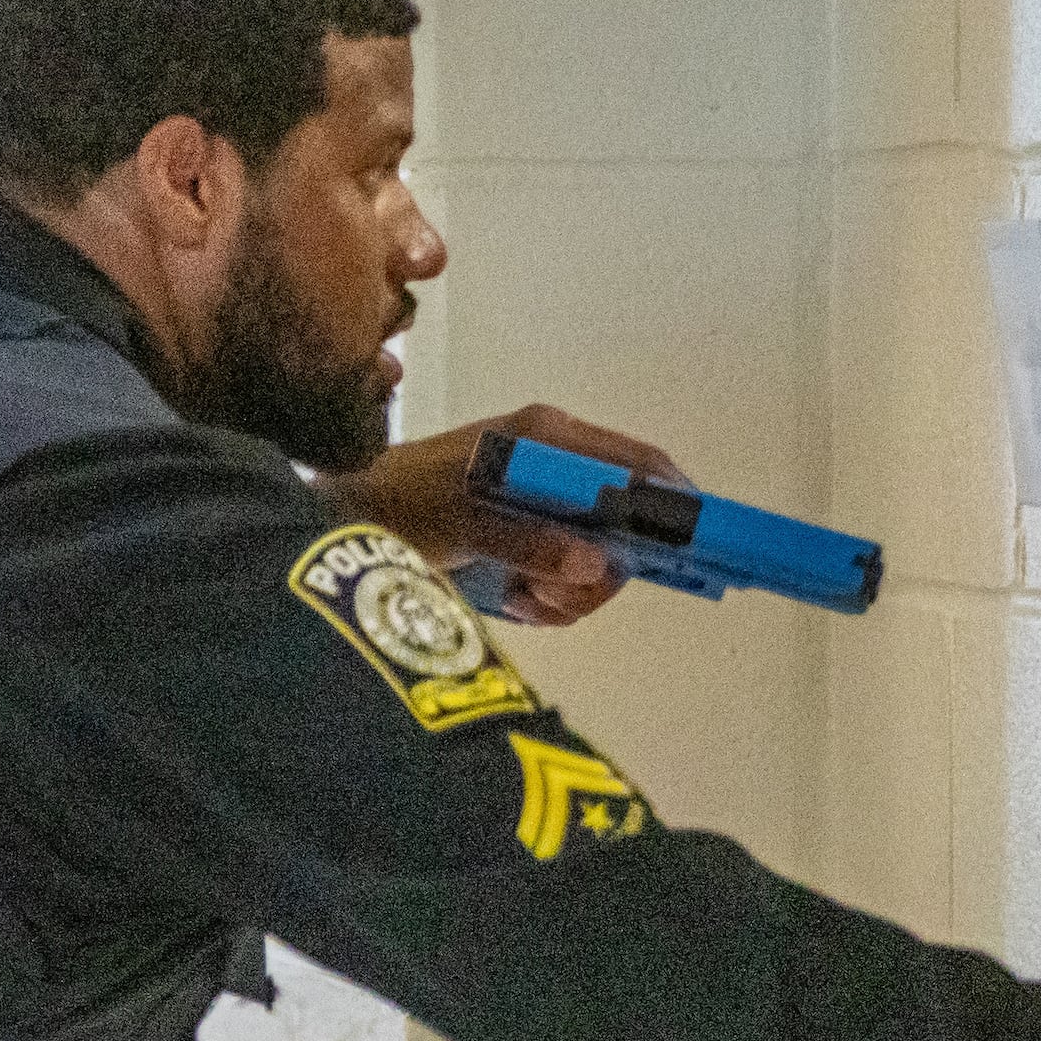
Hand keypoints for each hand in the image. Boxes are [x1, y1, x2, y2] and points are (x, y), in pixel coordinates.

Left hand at [325, 403, 694, 626]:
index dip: (673, 501)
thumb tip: (597, 566)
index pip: (638, 462)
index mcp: (549, 438)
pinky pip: (566, 576)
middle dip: (601, 572)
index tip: (691, 546)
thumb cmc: (403, 505)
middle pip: (626, 524)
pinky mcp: (530, 538)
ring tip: (523, 600)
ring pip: (596, 560)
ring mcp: (545, 504)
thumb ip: (529, 543)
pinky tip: (514, 602)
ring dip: (569, 593)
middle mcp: (557, 465)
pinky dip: (548, 599)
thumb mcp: (464, 522)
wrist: (348, 518)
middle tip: (559, 600)